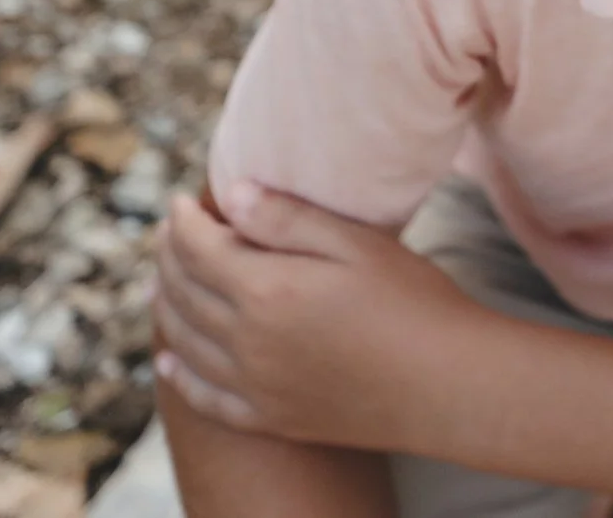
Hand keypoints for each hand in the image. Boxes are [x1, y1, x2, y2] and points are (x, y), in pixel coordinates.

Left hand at [152, 180, 479, 453]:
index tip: (183, 202)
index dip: (183, 221)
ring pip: (184, 343)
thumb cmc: (413, 303)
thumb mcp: (357, 244)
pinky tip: (170, 363)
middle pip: (183, 293)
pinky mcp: (271, 417)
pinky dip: (179, 376)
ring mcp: (255, 386)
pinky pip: (204, 398)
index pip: (198, 248)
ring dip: (168, 308)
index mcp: (266, 290)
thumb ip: (288, 220)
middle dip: (170, 257)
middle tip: (172, 234)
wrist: (447, 385)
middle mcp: (247, 342)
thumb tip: (230, 196)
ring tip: (165, 284)